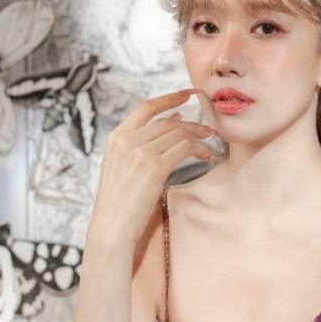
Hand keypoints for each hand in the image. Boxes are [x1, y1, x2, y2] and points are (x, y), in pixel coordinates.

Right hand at [87, 88, 214, 244]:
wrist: (112, 226)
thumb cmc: (120, 201)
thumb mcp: (123, 165)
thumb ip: (141, 143)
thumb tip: (172, 120)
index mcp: (116, 137)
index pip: (145, 107)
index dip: (168, 98)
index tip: (187, 95)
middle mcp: (126, 140)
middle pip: (167, 121)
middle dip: (192, 123)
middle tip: (208, 129)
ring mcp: (140, 152)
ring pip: (178, 132)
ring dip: (198, 136)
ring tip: (208, 143)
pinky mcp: (154, 167)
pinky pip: (184, 147)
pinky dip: (198, 148)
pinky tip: (204, 155)